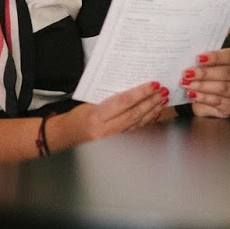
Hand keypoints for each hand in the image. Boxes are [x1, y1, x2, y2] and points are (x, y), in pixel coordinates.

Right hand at [53, 82, 167, 148]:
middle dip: (150, 101)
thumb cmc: (77, 117)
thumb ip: (111, 98)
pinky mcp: (116, 143)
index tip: (153, 84)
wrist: (67, 135)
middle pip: (133, 113)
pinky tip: (154, 114)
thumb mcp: (90, 103)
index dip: (140, 93)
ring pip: (137, 123)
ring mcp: (112, 139)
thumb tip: (134, 89)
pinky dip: (146, 121)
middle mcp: (105, 130)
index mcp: (96, 116)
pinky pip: (135, 130)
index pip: (123, 102)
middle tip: (162, 91)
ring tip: (162, 100)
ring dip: (151, 111)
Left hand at [181, 48, 229, 117]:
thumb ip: (205, 62)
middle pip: (227, 73)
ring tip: (187, 84)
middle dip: (205, 73)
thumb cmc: (214, 75)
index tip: (198, 58)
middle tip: (187, 73)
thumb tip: (189, 59)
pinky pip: (219, 101)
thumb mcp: (212, 65)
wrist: (218, 95)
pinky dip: (203, 97)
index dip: (214, 57)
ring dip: (202, 86)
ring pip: (223, 88)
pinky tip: (192, 94)